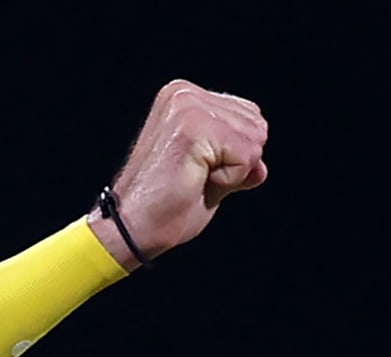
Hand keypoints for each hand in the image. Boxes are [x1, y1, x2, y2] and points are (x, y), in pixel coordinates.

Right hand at [89, 79, 269, 270]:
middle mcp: (184, 94)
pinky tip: (195, 182)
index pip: (250, 116)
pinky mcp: (194, 128)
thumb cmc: (162, 207)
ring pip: (254, 140)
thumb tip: (260, 168)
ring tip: (192, 179)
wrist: (131, 228)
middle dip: (237, 161)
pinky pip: (246, 156)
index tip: (195, 169)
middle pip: (257, 125)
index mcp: (184, 97)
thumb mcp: (209, 175)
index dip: (234, 155)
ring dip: (232, 171)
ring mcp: (187, 108)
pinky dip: (229, 179)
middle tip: (194, 177)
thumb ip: (237, 161)